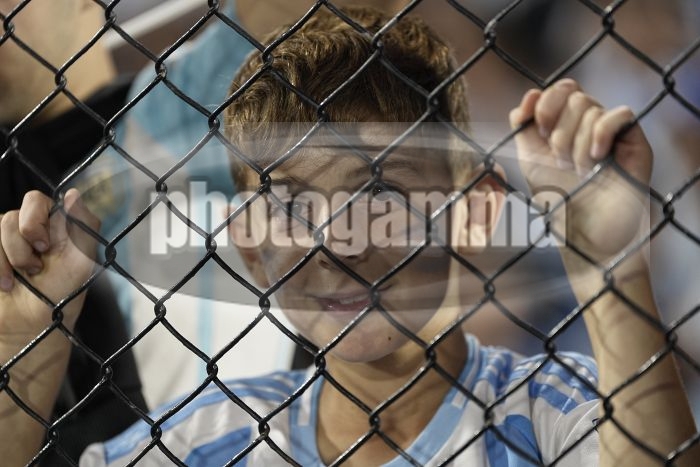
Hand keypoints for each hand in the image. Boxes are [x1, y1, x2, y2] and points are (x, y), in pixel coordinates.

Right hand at [0, 189, 98, 339]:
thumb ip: (84, 225)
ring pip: (0, 226)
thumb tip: (72, 193)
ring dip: (13, 257)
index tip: (46, 246)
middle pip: (15, 212)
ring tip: (25, 277)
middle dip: (24, 239)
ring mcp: (7, 238)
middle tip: (37, 264)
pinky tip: (6, 284)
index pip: (37, 199)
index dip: (38, 219)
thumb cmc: (63, 294)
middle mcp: (31, 226)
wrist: (32, 325)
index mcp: (56, 223)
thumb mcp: (83, 262)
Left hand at [509, 79, 651, 262]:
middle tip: (561, 164)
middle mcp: (591, 125)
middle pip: (575, 98)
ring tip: (581, 173)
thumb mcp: (530, 160)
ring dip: (577, 146)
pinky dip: (602, 135)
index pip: (561, 90)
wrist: (584, 235)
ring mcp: (614, 133)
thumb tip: (531, 93)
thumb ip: (524, 125)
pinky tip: (599, 159)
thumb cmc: (557, 202)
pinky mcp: (636, 143)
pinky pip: (620, 115)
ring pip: (592, 109)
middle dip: (559, 134)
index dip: (546, 103)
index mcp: (566, 125)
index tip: (537, 129)